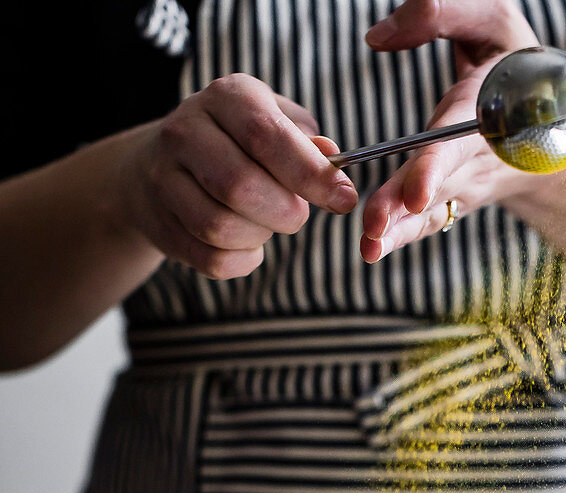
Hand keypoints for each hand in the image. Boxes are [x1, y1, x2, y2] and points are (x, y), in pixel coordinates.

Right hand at [118, 74, 357, 278]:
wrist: (160, 167)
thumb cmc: (236, 144)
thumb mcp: (273, 123)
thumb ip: (307, 143)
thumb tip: (332, 160)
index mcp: (225, 97)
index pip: (267, 136)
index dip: (312, 175)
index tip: (344, 199)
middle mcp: (186, 131)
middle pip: (240, 186)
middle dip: (285, 212)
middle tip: (297, 215)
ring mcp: (165, 178)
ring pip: (221, 228)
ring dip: (260, 237)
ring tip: (266, 223)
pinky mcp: (161, 224)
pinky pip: (211, 259)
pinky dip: (243, 261)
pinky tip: (247, 245)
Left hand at [360, 0, 537, 262]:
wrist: (557, 123)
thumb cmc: (516, 63)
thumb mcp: (492, 22)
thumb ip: (440, 14)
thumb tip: (375, 37)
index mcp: (486, 110)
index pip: (457, 140)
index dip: (434, 166)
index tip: (415, 193)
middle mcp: (477, 155)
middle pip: (437, 184)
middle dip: (404, 205)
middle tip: (373, 226)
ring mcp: (467, 183)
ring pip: (430, 210)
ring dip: (397, 231)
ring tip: (368, 248)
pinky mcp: (454, 200)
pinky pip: (427, 223)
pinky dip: (400, 239)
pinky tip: (372, 250)